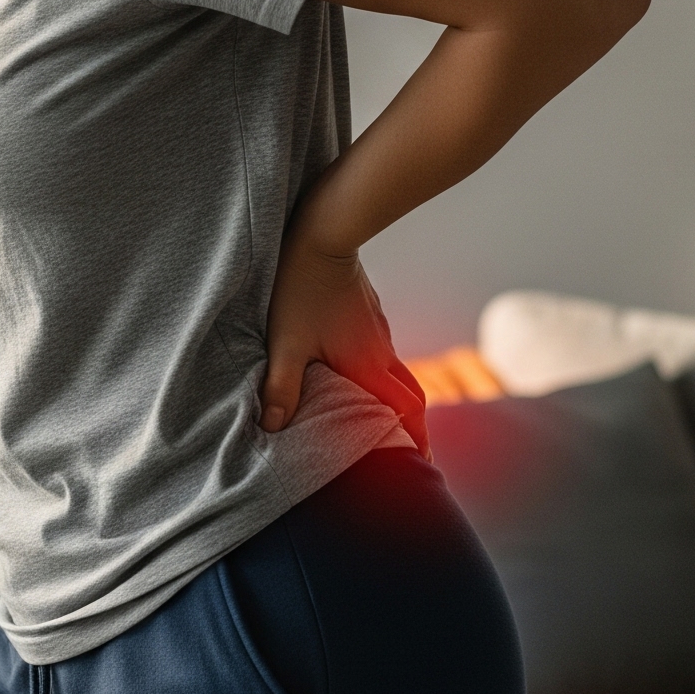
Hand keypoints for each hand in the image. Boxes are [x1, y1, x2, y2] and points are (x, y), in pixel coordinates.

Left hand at [260, 232, 427, 453]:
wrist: (324, 232)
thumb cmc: (301, 288)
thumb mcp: (286, 342)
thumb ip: (281, 387)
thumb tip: (272, 428)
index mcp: (369, 364)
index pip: (407, 410)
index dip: (417, 438)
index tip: (422, 461)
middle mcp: (382, 350)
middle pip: (412, 394)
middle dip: (415, 423)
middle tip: (412, 448)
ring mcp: (378, 330)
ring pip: (395, 371)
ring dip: (394, 396)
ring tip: (379, 418)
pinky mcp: (368, 313)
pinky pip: (381, 351)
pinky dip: (379, 372)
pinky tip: (356, 373)